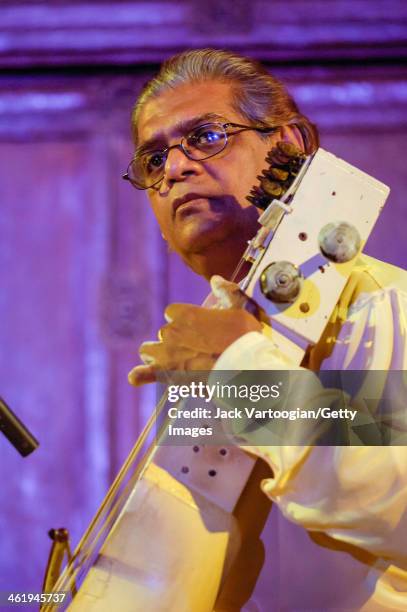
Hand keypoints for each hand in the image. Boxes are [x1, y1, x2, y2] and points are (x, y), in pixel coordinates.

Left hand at [128, 276, 264, 385]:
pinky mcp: (165, 374)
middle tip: (193, 350)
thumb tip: (215, 279)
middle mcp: (172, 331)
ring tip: (170, 362)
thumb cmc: (244, 337)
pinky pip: (142, 374)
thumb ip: (226, 291)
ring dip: (156, 354)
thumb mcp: (240, 308)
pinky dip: (140, 375)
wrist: (243, 366)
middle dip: (174, 340)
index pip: (172, 312)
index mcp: (186, 314)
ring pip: (148, 350)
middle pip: (164, 333)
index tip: (195, 328)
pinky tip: (137, 376)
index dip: (183, 320)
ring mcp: (166, 353)